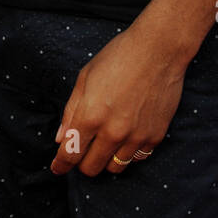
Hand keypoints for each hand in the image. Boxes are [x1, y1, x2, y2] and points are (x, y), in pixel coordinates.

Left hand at [49, 24, 187, 175]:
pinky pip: (137, 158)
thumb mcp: (86, 77)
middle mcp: (112, 132)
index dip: (61, 164)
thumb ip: (71, 111)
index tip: (58, 167)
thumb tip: (61, 137)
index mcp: (90, 115)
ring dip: (107, 158)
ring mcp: (135, 137)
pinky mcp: (155, 136)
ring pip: (114, 168)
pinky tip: (127, 134)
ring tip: (107, 140)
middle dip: (82, 162)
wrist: (159, 49)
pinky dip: (129, 151)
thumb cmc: (119, 57)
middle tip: (84, 148)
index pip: (70, 154)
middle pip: (91, 168)